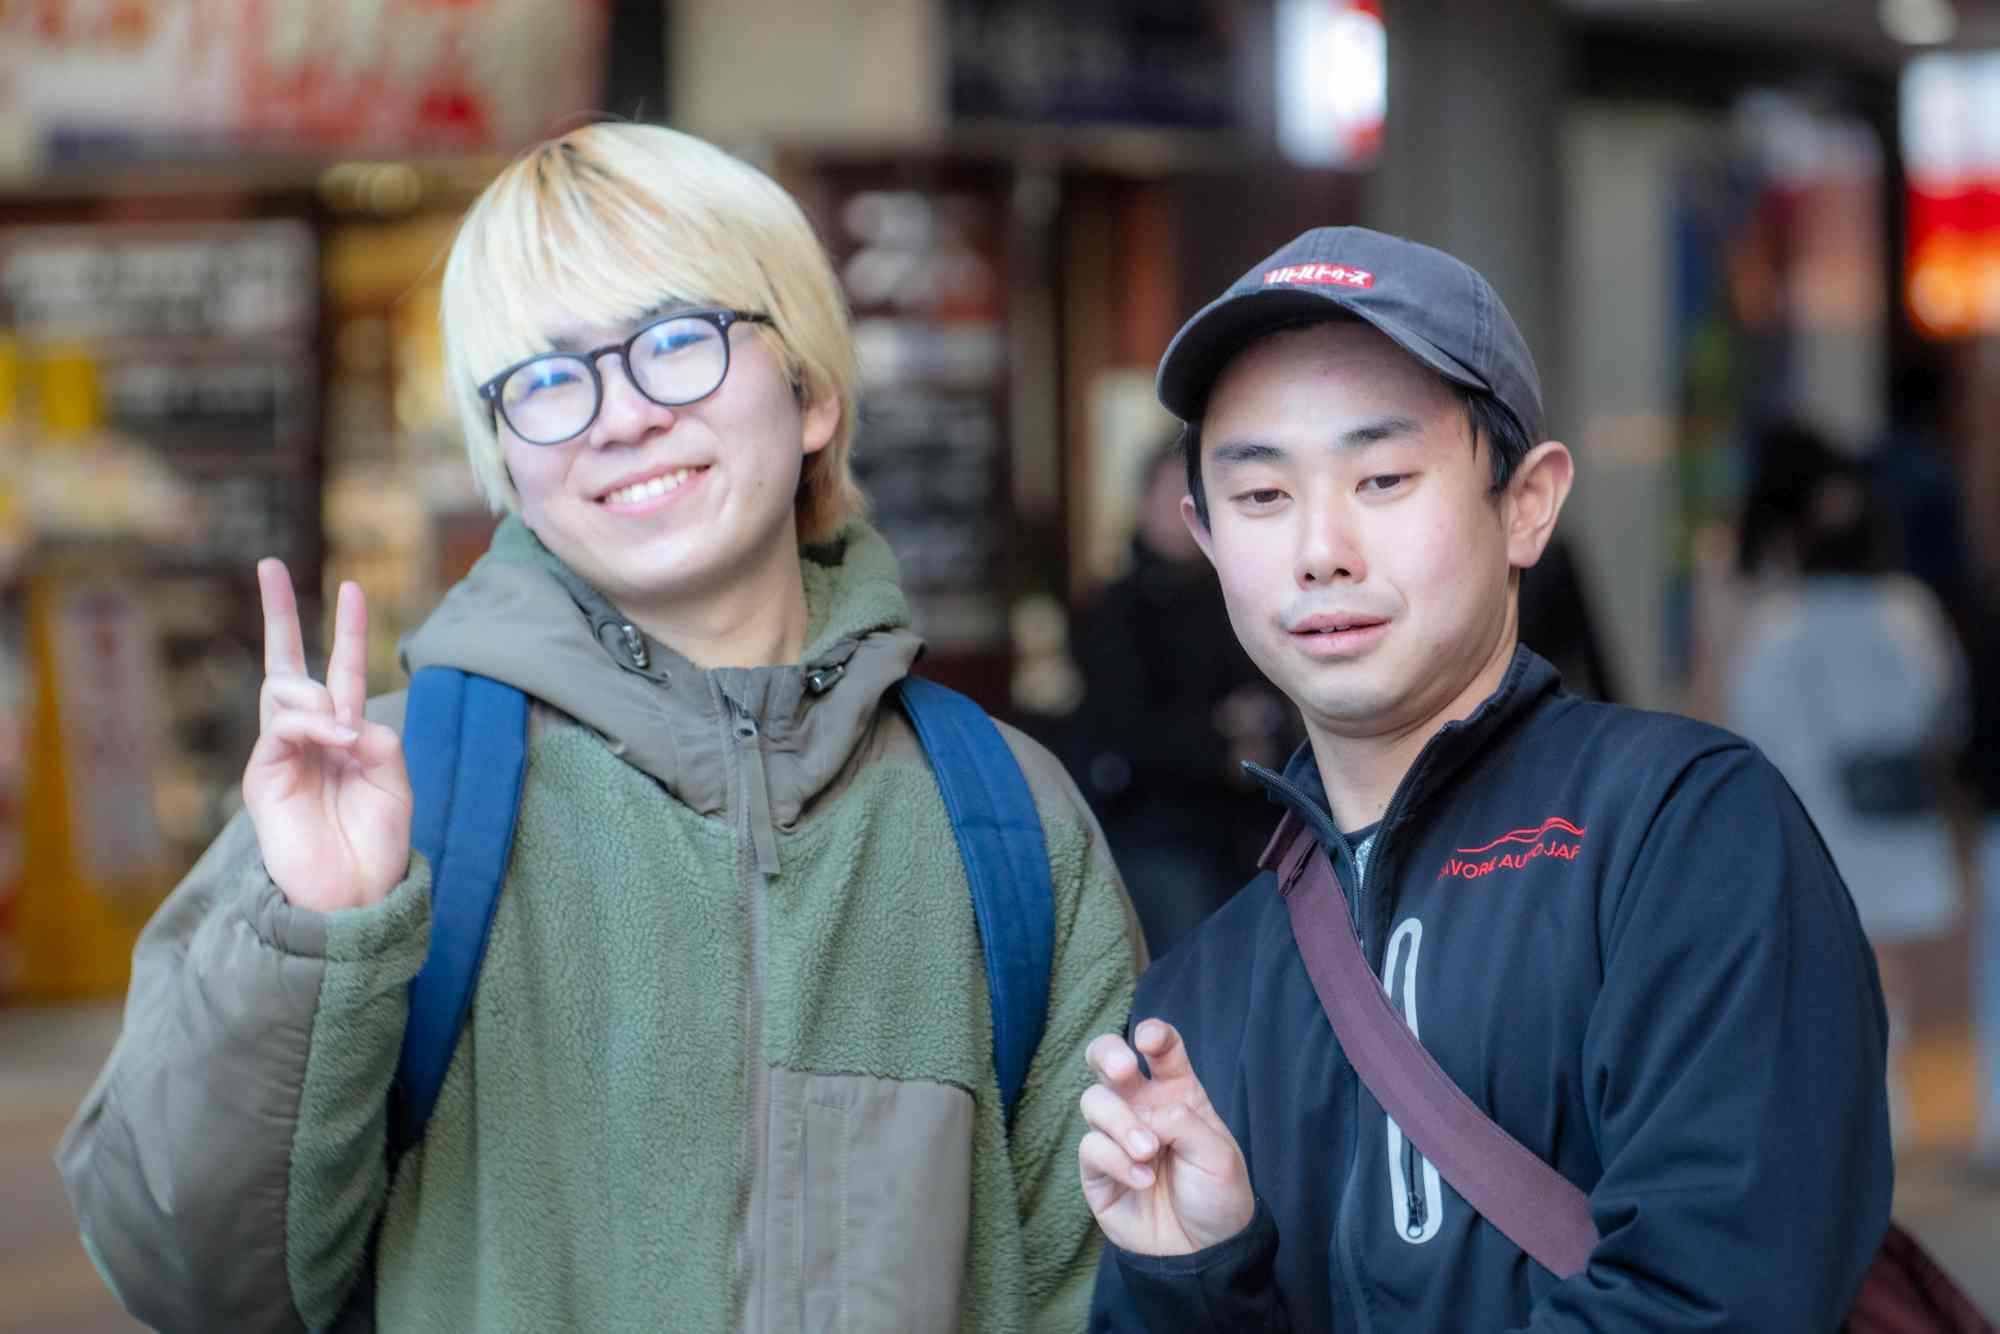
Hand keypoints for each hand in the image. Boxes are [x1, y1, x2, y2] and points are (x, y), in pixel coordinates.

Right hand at [242, 559, 411, 912]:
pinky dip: (314, 725)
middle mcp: (308, 738)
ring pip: (287, 691)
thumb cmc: (376, 845)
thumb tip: (347, 718)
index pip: (340, 671)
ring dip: (322, 702)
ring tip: (347, 740)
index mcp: (344, 736)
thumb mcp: (394, 784)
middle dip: (278, 613)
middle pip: (286, 663)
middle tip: (269, 564)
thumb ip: (379, 742)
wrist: (353, 895)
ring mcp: (280, 754)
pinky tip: (339, 741)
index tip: (352, 586)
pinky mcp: (263, 774)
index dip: (347, 630)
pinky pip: (283, 726)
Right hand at [1078, 1019, 1253, 1255]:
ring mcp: (1116, 1136)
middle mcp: (1142, 1107)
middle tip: (1123, 1069)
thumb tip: (1145, 1115)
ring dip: (1120, 1122)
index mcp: (1177, 1093)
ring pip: (1094, 1101)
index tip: (1149, 1040)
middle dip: (1106, 1053)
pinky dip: (1116, 1160)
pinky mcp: (1097, 1170)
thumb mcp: (1219, 1155)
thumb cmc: (1217, 1197)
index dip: (1154, 1035)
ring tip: (1148, 1151)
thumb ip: (1183, 1122)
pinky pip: (1091, 1147)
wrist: (1204, 1253)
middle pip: (1107, 1060)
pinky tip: (1142, 1180)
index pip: (1162, 1050)